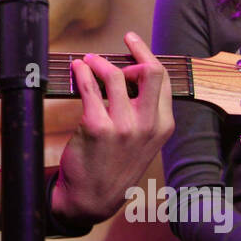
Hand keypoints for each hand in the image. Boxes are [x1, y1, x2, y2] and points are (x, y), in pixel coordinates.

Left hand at [54, 32, 174, 223]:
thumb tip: (130, 75)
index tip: (133, 42)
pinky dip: (82, 73)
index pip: (163, 79)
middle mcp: (147, 125)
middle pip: (149, 72)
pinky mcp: (97, 127)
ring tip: (88, 61)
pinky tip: (77, 69)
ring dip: (99, 62)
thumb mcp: (143, 143)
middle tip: (119, 45)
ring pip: (115, 76)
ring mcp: (123, 127)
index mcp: (163, 127)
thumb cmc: (115, 166)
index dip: (147, 55)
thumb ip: (143, 113)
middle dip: (134, 51)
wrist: (92, 198)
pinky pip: (89, 88)